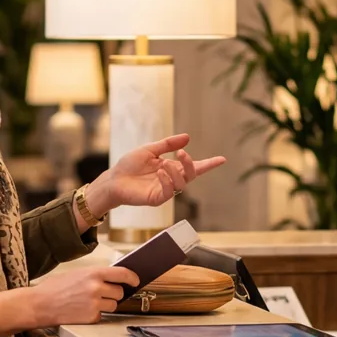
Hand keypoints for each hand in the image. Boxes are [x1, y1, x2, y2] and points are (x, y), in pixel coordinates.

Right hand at [0, 263, 139, 336]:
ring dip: (106, 305)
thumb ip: (95, 275)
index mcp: (94, 273)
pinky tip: (82, 310)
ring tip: (89, 303)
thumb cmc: (55, 287)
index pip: (122, 273)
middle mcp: (97, 287)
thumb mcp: (76, 274)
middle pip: (120, 292)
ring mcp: (95, 303)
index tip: (136, 281)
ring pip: (114, 305)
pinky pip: (102, 315)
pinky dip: (96, 314)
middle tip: (102, 294)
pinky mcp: (91, 317)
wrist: (40, 304)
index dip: (132, 278)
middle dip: (114, 293)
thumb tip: (114, 278)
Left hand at [87, 134, 225, 214]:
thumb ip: (168, 145)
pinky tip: (160, 172)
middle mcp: (171, 180)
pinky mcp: (157, 199)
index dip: (208, 164)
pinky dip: (167, 180)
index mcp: (171, 168)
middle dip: (190, 164)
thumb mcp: (150, 150)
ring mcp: (165, 191)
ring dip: (176, 172)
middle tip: (182, 154)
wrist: (114, 179)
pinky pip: (169, 192)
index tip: (222, 159)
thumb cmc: (130, 165)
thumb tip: (187, 137)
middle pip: (191, 175)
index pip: (193, 167)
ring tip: (164, 164)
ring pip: (182, 184)